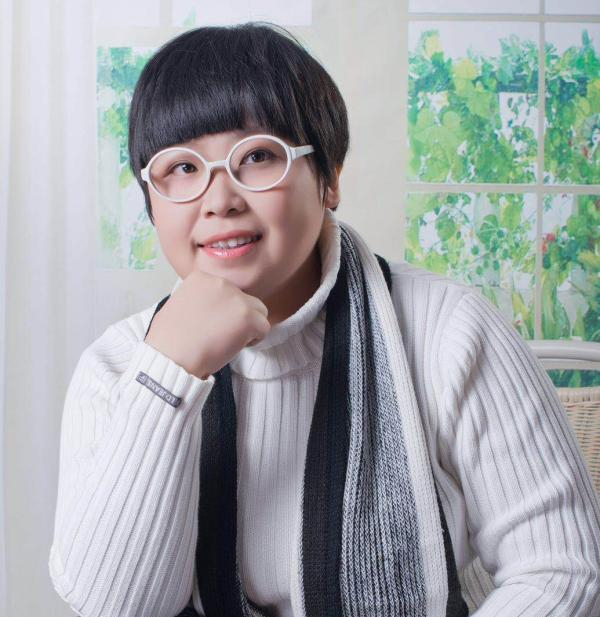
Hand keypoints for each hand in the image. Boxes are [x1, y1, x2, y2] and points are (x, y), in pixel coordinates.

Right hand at [145, 270, 269, 379]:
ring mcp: (237, 299)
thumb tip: (216, 307)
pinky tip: (237, 346)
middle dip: (238, 316)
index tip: (213, 323)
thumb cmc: (169, 338)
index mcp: (202, 277)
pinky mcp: (248, 317)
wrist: (172, 356)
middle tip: (223, 333)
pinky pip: (264, 327)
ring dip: (249, 325)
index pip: (227, 291)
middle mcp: (221, 282)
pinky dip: (255, 339)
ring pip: (258, 311)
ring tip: (231, 340)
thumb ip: (201, 298)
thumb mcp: (180, 303)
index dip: (223, 309)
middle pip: (244, 299)